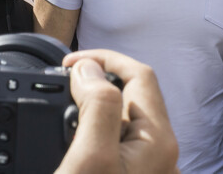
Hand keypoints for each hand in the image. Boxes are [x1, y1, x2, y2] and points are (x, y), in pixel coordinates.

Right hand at [56, 49, 178, 173]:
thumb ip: (98, 107)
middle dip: (98, 79)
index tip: (71, 64)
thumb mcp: (90, 159)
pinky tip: (72, 140)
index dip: (104, 60)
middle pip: (133, 93)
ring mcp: (146, 166)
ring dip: (94, 104)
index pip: (140, 74)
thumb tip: (90, 69)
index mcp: (158, 141)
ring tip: (63, 109)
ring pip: (123, 117)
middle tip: (65, 83)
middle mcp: (159, 153)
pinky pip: (116, 139)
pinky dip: (94, 128)